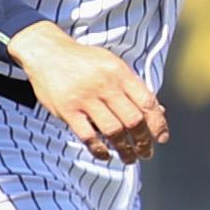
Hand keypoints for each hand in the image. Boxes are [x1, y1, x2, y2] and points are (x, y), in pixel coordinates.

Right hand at [6, 21, 167, 164]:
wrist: (48, 52)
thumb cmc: (84, 62)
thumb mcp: (112, 66)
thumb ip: (133, 88)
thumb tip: (158, 111)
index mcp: (120, 73)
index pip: (147, 102)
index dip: (157, 124)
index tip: (161, 138)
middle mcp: (105, 85)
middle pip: (133, 120)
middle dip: (143, 141)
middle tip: (146, 152)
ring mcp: (85, 98)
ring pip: (113, 131)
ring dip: (125, 149)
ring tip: (129, 158)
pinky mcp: (67, 110)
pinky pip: (88, 136)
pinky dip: (99, 149)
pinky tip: (106, 154)